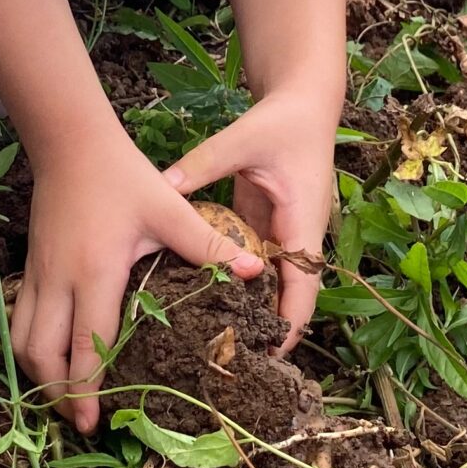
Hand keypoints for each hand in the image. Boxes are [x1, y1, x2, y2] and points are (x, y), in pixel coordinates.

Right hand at [10, 130, 263, 432]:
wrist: (70, 142)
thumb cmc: (122, 176)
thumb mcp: (169, 208)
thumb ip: (208, 243)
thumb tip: (255, 270)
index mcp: (96, 273)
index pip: (86, 345)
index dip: (87, 389)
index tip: (93, 423)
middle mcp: (60, 281)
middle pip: (43, 355)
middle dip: (57, 394)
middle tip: (80, 421)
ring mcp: (40, 275)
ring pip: (22, 341)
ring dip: (38, 374)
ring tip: (62, 397)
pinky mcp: (32, 267)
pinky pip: (19, 319)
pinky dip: (28, 347)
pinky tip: (47, 358)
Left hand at [163, 86, 339, 344]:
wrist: (303, 104)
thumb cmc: (281, 123)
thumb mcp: (242, 141)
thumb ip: (203, 164)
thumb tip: (163, 187)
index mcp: (302, 224)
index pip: (302, 289)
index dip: (288, 325)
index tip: (266, 355)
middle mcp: (299, 238)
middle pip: (290, 298)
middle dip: (268, 331)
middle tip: (231, 363)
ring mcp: (285, 236)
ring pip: (273, 287)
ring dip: (253, 313)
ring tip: (217, 344)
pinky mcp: (269, 229)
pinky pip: (257, 267)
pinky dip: (240, 287)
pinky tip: (210, 304)